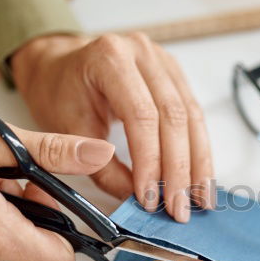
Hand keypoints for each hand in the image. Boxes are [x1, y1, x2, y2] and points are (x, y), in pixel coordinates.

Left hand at [10, 33, 213, 222]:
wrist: (59, 64)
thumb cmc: (59, 92)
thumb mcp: (68, 131)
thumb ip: (103, 167)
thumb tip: (137, 200)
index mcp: (109, 58)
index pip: (141, 115)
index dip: (151, 160)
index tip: (150, 198)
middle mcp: (142, 52)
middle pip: (173, 116)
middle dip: (178, 169)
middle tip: (179, 208)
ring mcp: (163, 61)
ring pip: (192, 117)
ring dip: (198, 164)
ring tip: (199, 201)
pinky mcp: (175, 75)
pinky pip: (195, 116)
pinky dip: (199, 151)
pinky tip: (201, 179)